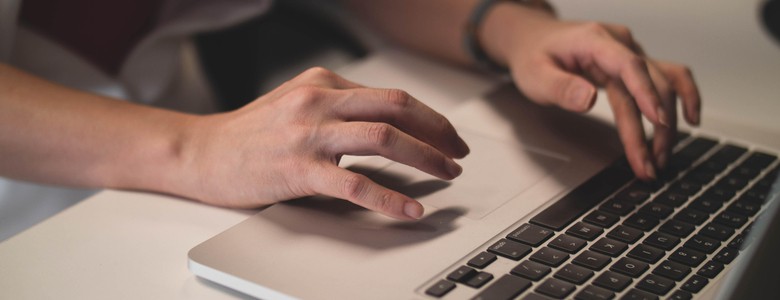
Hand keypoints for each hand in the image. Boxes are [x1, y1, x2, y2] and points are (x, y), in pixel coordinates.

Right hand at [177, 67, 468, 219]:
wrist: (200, 152)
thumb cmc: (250, 134)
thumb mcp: (297, 103)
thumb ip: (338, 107)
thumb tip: (388, 125)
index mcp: (323, 83)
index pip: (391, 96)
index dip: (429, 117)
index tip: (448, 137)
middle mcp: (319, 100)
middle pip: (397, 108)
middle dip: (438, 132)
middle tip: (458, 155)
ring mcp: (308, 133)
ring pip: (384, 139)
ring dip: (425, 158)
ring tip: (446, 176)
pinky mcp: (298, 168)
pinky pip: (355, 183)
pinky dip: (389, 197)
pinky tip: (409, 209)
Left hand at [483, 5, 700, 179]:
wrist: (533, 39)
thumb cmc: (533, 55)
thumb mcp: (534, 75)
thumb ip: (561, 88)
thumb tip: (589, 99)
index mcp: (594, 41)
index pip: (629, 66)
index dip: (646, 94)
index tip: (657, 121)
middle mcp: (619, 44)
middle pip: (650, 83)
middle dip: (655, 127)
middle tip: (650, 164)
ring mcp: (630, 53)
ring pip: (664, 84)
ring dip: (669, 122)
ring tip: (661, 157)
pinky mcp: (633, 65)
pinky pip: (668, 77)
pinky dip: (684, 96)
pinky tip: (691, 119)